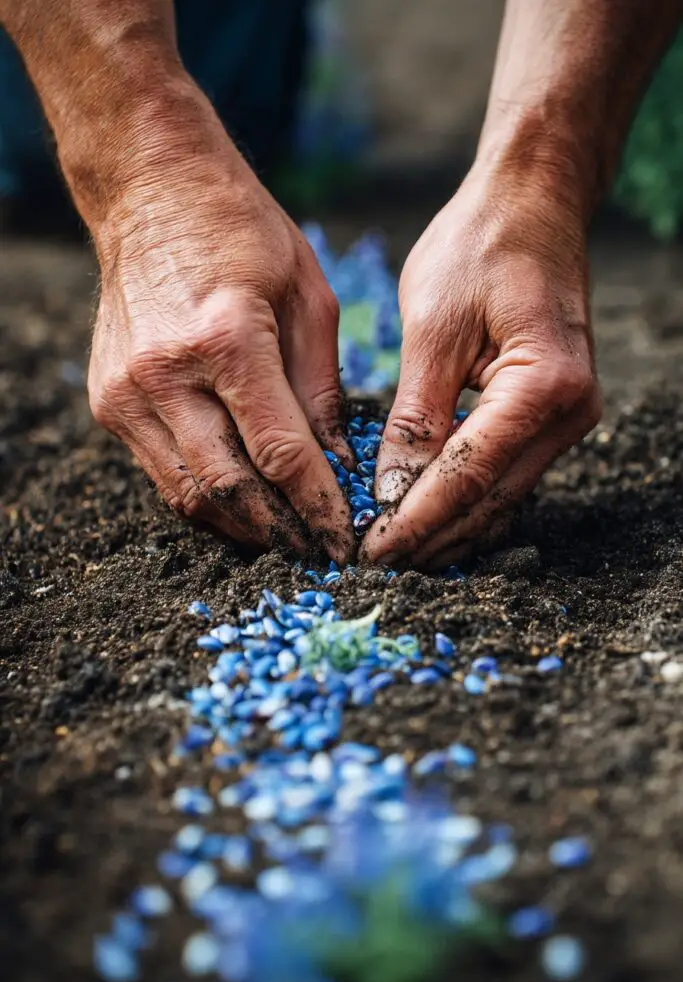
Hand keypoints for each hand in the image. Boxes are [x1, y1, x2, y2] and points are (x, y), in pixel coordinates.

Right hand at [87, 146, 353, 563]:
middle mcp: (165, 373)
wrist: (148, 189)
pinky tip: (240, 505)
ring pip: (187, 494)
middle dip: (279, 532)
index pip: (279, 453)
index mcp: (225, 339)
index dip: (317, 507)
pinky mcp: (107, 400)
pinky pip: (161, 472)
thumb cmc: (242, 231)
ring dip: (239, 527)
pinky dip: (203, 499)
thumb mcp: (307, 298)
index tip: (344, 541)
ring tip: (283, 539)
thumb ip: (321, 390)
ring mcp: (126, 391)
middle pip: (228, 488)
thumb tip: (336, 467)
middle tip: (316, 553)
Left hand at [362, 161, 601, 569]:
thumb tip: (392, 490)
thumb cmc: (480, 248)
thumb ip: (416, 416)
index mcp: (543, 386)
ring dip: (449, 526)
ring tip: (395, 552)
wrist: (532, 205)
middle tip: (374, 564)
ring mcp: (566, 417)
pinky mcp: (550, 414)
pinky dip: (466, 498)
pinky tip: (427, 516)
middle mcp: (568, 412)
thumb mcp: (433, 329)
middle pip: (491, 499)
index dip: (417, 520)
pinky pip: (506, 473)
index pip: (469, 475)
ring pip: (502, 495)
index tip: (371, 552)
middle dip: (431, 536)